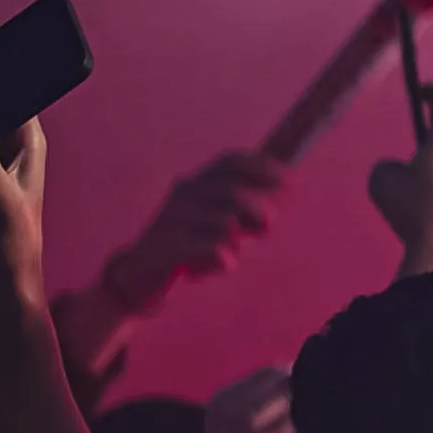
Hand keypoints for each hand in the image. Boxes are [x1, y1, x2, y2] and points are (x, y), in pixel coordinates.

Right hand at [94, 150, 281, 315]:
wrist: (140, 272)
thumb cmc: (190, 243)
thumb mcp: (218, 218)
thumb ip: (248, 204)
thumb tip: (291, 184)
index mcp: (197, 181)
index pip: (231, 160)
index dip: (264, 167)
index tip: (291, 182)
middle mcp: (184, 193)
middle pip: (235, 194)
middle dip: (260, 213)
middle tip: (264, 230)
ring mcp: (174, 218)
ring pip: (226, 224)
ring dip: (238, 243)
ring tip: (228, 252)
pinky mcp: (169, 245)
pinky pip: (214, 249)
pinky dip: (225, 260)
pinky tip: (219, 266)